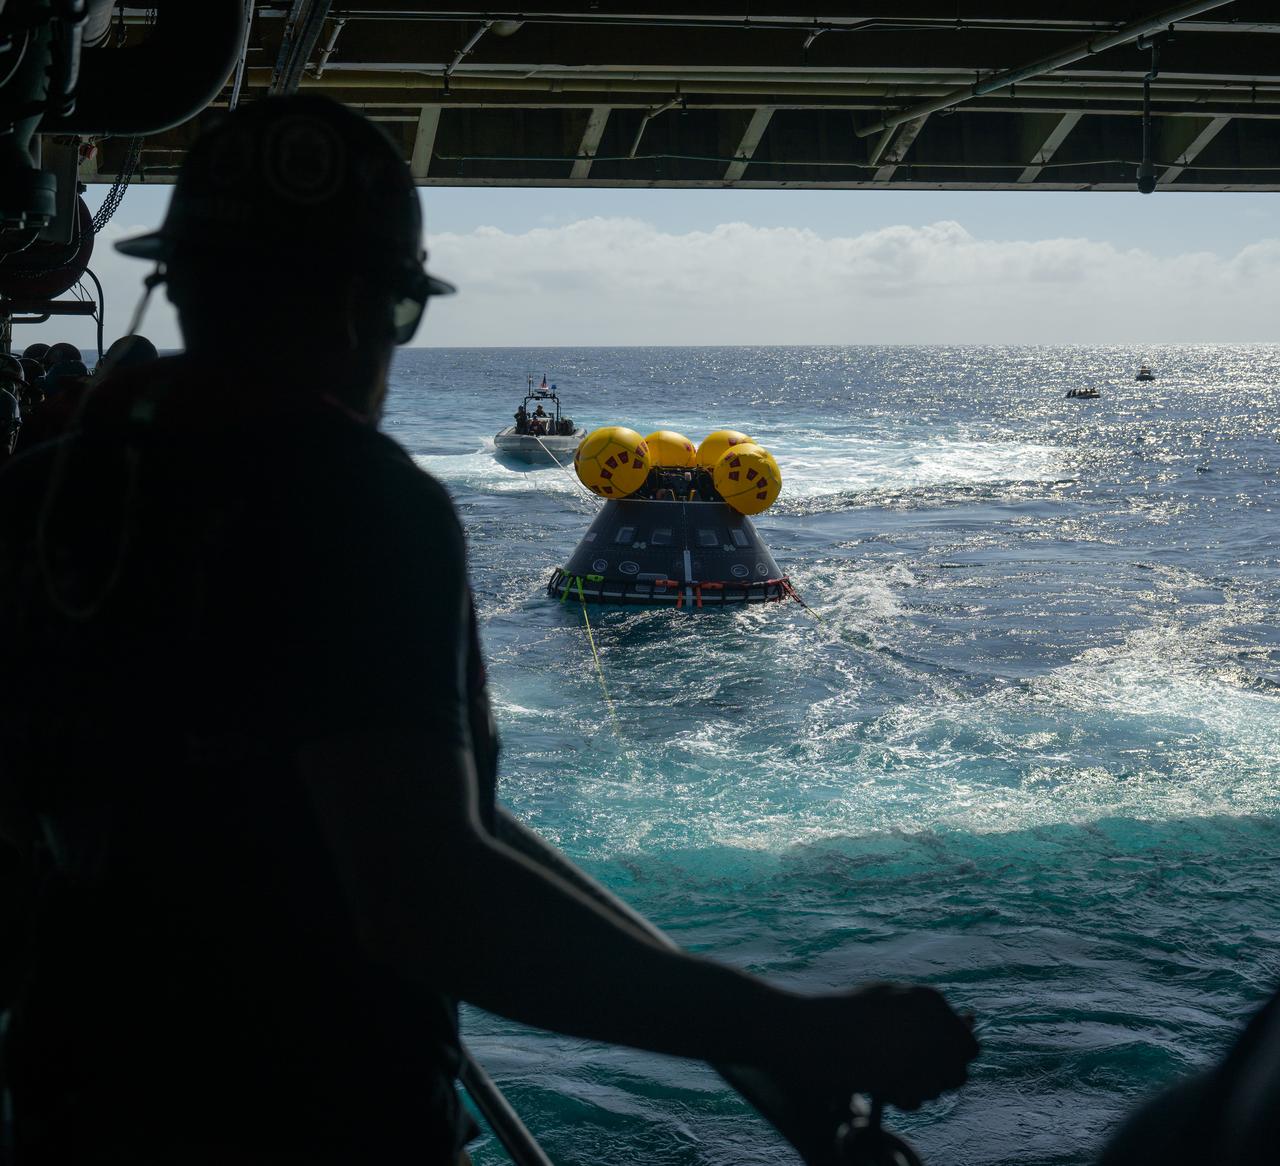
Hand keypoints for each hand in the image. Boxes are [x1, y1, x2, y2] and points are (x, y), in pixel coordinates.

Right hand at [781, 983, 978, 1112]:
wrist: (805, 1029)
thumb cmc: (845, 1013)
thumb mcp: (889, 1001)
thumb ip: (926, 1015)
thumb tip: (970, 1025)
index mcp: (929, 999)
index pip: (966, 1041)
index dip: (948, 1053)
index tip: (923, 1055)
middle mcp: (932, 1023)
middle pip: (960, 1067)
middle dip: (939, 1073)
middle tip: (906, 1068)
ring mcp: (916, 1051)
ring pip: (941, 1086)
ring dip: (921, 1086)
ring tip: (888, 1072)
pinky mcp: (898, 1076)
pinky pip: (917, 1098)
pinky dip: (903, 1097)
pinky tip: (879, 1082)